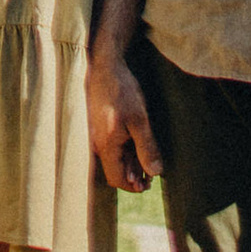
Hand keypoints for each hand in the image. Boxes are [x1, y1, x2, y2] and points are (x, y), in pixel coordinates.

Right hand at [88, 39, 161, 194]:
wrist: (105, 65)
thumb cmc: (121, 91)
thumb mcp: (140, 119)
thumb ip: (147, 147)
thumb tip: (155, 173)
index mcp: (106, 146)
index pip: (117, 180)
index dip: (134, 185)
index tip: (150, 181)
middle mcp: (96, 144)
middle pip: (114, 171)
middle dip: (133, 174)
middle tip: (152, 170)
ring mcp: (95, 136)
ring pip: (113, 158)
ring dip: (129, 161)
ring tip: (146, 155)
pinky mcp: (97, 127)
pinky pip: (110, 146)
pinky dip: (123, 149)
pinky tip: (135, 142)